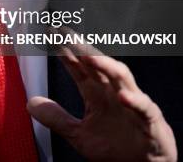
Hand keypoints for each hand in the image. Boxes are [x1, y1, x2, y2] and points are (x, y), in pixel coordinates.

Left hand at [27, 49, 176, 161]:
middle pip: (98, 65)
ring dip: (106, 65)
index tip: (52, 35)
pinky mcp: (151, 123)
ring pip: (122, 78)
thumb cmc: (115, 148)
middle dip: (82, 48)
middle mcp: (114, 93)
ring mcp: (133, 105)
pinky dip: (136, 102)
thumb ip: (56, 118)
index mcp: (97, 94)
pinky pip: (145, 109)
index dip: (66, 51)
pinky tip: (124, 97)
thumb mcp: (78, 134)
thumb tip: (30, 103)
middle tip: (66, 33)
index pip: (79, 68)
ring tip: (88, 55)